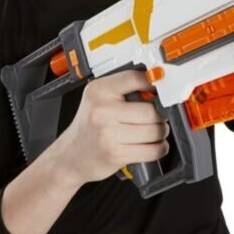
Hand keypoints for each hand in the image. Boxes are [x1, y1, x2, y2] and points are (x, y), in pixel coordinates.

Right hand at [58, 70, 169, 184]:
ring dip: (161, 132)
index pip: (135, 78)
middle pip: (150, 110)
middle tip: (157, 117)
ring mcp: (108, 134)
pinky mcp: (116, 154)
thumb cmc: (89, 126)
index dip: (155, 83)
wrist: (70, 155)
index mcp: (98, 90)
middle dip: (160, 115)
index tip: (164, 87)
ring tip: (154, 131)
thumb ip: (124, 88)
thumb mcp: (98, 98)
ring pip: (154, 131)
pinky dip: (159, 148)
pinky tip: (153, 145)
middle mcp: (102, 110)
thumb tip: (158, 82)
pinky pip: (152, 150)